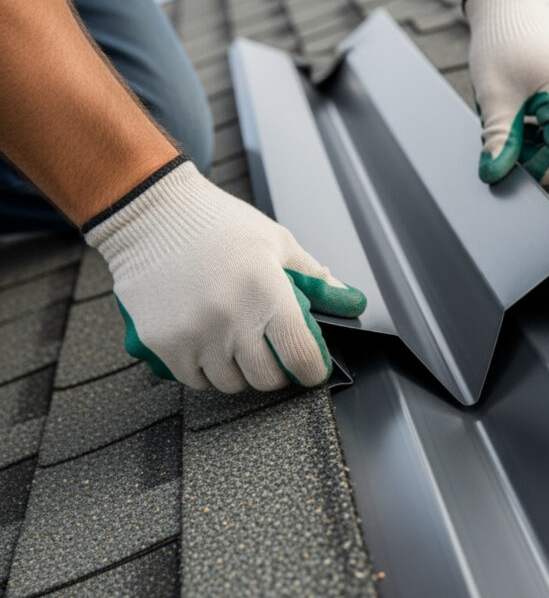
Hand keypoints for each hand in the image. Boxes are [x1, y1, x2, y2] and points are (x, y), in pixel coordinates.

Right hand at [84, 158, 365, 391]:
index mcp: (266, 291)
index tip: (311, 366)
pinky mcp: (163, 344)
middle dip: (277, 369)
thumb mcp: (277, 241)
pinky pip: (196, 380)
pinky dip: (208, 370)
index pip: (301, 357)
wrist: (151, 213)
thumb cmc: (218, 223)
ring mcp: (193, 335)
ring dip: (241, 370)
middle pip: (267, 379)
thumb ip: (314, 277)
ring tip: (238, 340)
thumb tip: (348, 301)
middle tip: (273, 349)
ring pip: (232, 384)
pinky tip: (209, 342)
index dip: (312, 369)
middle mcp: (229, 319)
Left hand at [465, 0, 548, 185]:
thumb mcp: (494, 96)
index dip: (539, 169)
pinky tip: (536, 116)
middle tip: (513, 144)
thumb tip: (494, 175)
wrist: (516, 9)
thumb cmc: (502, 44)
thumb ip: (498, 139)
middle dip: (546, 160)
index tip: (511, 165)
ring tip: (522, 125)